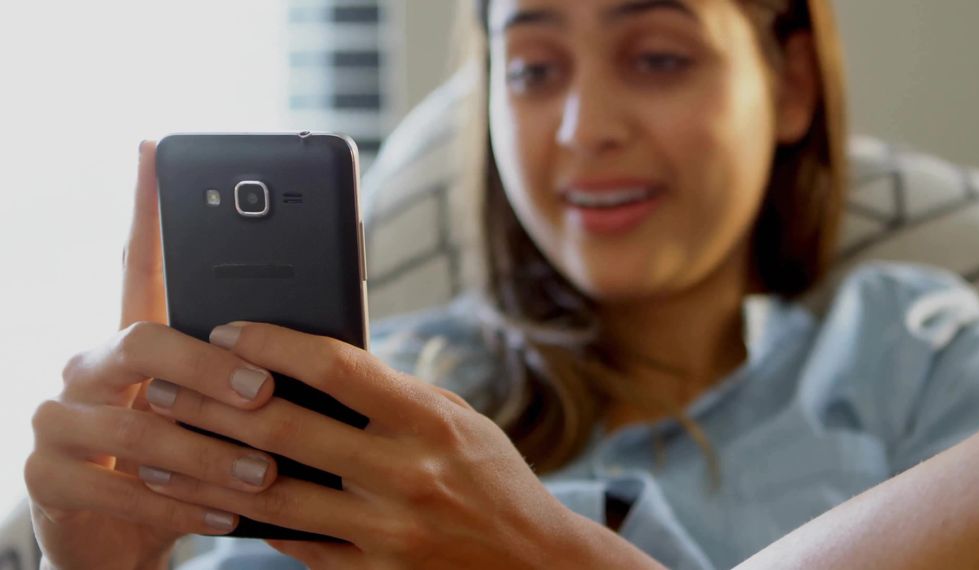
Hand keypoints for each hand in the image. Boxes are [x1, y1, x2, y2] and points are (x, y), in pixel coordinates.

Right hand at [24, 140, 278, 569]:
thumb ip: (264, 365)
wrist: (132, 538)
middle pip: (144, 340)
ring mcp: (60, 418)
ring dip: (207, 452)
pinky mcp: (48, 477)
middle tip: (266, 393)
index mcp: (139, 339)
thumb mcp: (231, 410)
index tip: (156, 151)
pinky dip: (177, 505)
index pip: (140, 261)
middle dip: (210, 368)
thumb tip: (341, 314)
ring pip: (132, 424)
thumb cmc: (199, 458)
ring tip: (264, 473)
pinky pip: (111, 487)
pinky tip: (224, 515)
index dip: (147, 208)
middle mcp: (90, 365)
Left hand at [140, 321, 587, 568]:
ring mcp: (386, 532)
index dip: (273, 343)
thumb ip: (391, 394)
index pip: (336, 367)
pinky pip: (293, 543)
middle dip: (211, 402)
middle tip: (162, 383)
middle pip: (285, 429)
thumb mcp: (456, 420)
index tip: (229, 330)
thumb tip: (312, 364)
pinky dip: (245, 520)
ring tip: (156, 448)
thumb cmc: (492, 478)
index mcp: (430, 421)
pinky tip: (206, 501)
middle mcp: (406, 475)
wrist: (535, 564)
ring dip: (202, 469)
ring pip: (270, 495)